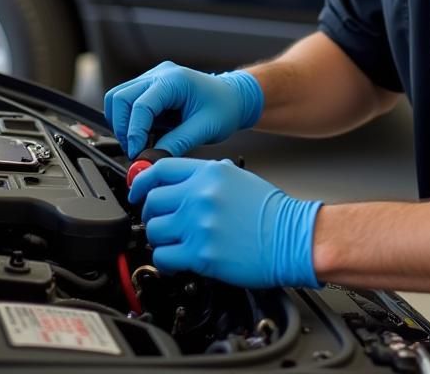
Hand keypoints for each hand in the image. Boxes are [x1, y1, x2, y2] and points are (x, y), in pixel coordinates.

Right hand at [103, 61, 263, 157]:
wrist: (235, 98)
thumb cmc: (225, 108)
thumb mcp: (204, 129)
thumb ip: (175, 145)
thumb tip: (148, 160)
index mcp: (175, 80)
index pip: (140, 105)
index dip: (134, 132)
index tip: (137, 153)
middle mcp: (160, 74)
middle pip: (120, 97)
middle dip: (123, 127)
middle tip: (135, 150)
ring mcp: (154, 78)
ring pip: (119, 98)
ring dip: (123, 124)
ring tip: (141, 143)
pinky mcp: (151, 87)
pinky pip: (128, 102)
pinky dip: (130, 120)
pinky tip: (147, 133)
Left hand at [129, 158, 321, 287]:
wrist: (292, 237)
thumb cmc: (270, 211)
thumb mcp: (239, 177)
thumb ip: (207, 176)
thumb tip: (180, 182)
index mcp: (210, 172)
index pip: (160, 169)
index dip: (142, 181)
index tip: (137, 191)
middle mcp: (201, 194)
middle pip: (152, 200)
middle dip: (151, 213)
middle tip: (160, 221)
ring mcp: (199, 224)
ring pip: (153, 230)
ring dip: (159, 238)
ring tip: (174, 241)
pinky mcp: (201, 253)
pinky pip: (163, 256)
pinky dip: (166, 260)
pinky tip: (178, 258)